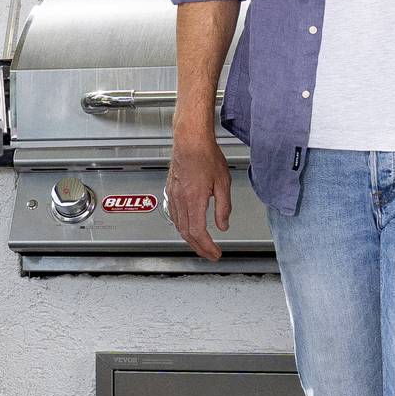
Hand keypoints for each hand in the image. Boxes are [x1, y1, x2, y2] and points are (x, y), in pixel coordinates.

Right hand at [166, 141, 231, 260]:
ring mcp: (173, 196)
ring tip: (201, 245)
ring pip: (178, 226)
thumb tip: (222, 225)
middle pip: (186, 234)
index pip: (198, 232)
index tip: (215, 253)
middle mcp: (180, 200)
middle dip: (199, 248)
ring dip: (190, 240)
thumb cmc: (206, 155)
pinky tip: (188, 228)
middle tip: (210, 254)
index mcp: (194, 199)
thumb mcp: (223, 183)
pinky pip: (174, 216)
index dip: (207, 247)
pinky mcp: (171, 192)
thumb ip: (223, 207)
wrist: (190, 140)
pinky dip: (182, 227)